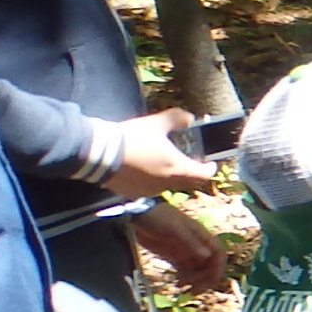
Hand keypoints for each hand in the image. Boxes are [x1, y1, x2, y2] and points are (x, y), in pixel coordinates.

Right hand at [103, 110, 217, 197]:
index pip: (203, 175)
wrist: (100, 154)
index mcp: (177, 168)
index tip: (210, 164)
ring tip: (165, 165)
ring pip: (168, 187)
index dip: (210, 170)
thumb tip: (190, 117)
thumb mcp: (157, 123)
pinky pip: (149, 190)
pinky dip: (152, 182)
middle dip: (192, 174)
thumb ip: (177, 119)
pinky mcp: (132, 193)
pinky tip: (145, 171)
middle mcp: (166, 184)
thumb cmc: (133, 138)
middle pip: (188, 183)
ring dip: (171, 178)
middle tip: (190, 163)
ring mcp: (149, 191)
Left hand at [132, 198, 228, 289]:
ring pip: (197, 270)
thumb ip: (190, 242)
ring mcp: (184, 251)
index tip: (211, 281)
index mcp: (201, 236)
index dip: (218, 268)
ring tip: (185, 290)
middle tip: (194, 290)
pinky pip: (183, 270)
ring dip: (195, 281)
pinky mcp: (172, 256)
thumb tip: (206, 256)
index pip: (218, 254)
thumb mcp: (174, 229)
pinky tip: (178, 285)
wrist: (136, 212)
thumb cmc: (158, 216)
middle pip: (209, 265)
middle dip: (205, 279)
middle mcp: (195, 245)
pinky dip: (184, 279)